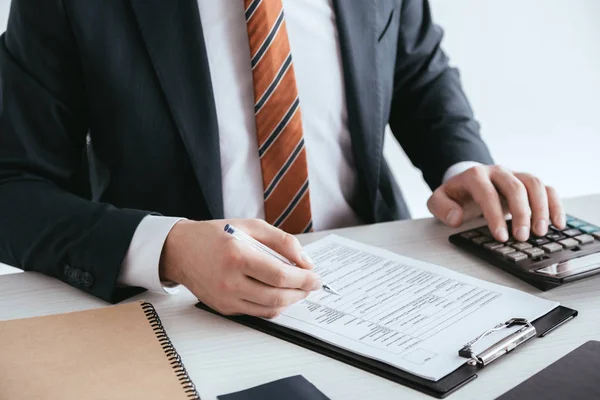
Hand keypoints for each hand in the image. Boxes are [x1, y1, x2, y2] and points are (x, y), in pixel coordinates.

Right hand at [159, 219, 320, 317]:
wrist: (181, 250)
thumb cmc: (216, 235)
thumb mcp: (251, 226)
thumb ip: (282, 241)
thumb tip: (305, 261)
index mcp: (238, 256)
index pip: (280, 276)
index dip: (304, 279)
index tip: (316, 277)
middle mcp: (230, 281)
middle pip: (278, 296)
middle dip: (302, 292)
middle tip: (312, 284)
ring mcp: (226, 298)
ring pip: (269, 309)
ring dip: (291, 301)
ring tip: (299, 290)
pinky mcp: (224, 308)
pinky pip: (257, 313)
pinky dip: (274, 306)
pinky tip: (280, 294)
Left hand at [427, 165, 566, 241]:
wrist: (466, 181)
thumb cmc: (456, 195)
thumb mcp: (438, 200)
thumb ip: (441, 207)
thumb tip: (455, 218)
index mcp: (474, 175)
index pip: (487, 193)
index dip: (495, 215)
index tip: (501, 237)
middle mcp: (497, 172)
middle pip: (515, 187)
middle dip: (521, 213)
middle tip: (522, 237)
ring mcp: (514, 175)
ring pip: (534, 184)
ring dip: (541, 208)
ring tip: (541, 232)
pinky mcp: (527, 182)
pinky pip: (547, 189)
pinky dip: (555, 205)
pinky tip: (558, 224)